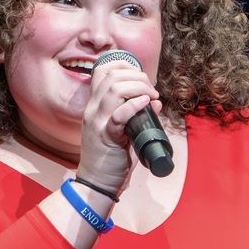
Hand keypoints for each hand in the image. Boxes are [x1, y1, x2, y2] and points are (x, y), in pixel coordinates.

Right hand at [78, 56, 161, 189]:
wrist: (98, 183)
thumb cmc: (111, 157)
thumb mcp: (124, 131)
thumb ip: (137, 115)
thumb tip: (155, 102)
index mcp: (96, 105)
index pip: (102, 70)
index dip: (124, 66)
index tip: (142, 77)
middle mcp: (93, 109)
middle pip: (111, 75)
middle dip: (137, 76)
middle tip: (151, 91)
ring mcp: (97, 122)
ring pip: (113, 89)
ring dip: (138, 87)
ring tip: (151, 97)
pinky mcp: (105, 136)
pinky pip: (117, 115)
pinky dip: (133, 105)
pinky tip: (146, 104)